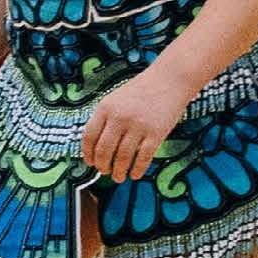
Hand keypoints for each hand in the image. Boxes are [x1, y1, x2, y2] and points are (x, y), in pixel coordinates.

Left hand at [79, 66, 189, 183]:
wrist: (169, 81)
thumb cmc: (140, 92)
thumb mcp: (115, 99)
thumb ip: (104, 119)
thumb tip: (94, 147)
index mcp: (105, 108)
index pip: (89, 136)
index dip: (88, 153)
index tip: (90, 162)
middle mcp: (119, 117)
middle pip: (104, 150)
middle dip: (102, 165)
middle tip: (104, 171)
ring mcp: (138, 126)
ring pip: (122, 157)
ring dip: (118, 171)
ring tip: (118, 177)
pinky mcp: (156, 133)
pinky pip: (143, 157)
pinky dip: (137, 169)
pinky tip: (135, 175)